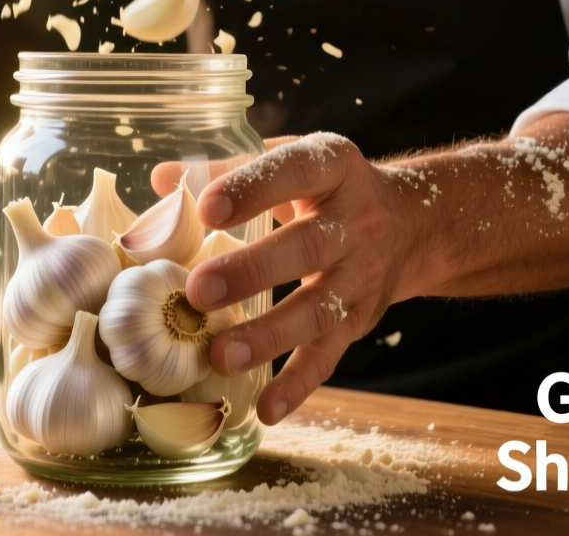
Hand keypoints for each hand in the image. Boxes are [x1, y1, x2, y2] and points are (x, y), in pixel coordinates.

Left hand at [184, 133, 418, 425]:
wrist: (409, 223)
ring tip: (219, 356)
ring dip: (269, 336)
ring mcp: (362, 275)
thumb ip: (229, 168)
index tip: (207, 208)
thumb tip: (160, 179)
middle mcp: (357, 221)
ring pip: (319, 309)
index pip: (297, 171)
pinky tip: (267, 408)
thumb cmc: (326, 189)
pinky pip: (331, 354)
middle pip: (307, 247)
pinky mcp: (361, 320)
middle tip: (199, 291)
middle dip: (252, 271)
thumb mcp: (291, 161)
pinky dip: (299, 384)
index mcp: (334, 167)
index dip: (254, 188)